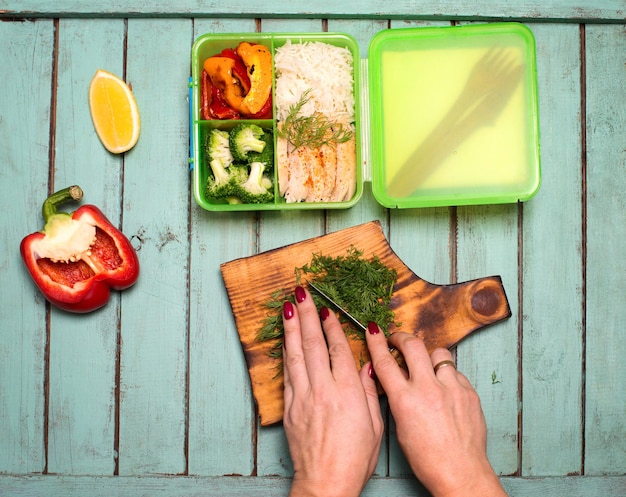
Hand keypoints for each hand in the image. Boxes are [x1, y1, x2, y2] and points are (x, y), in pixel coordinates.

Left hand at [282, 286, 383, 496]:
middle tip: (301, 293)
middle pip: (314, 344)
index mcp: (348, 393)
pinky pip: (287, 373)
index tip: (327, 309)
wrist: (325, 483)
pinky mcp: (290, 407)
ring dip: (292, 328)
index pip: (338, 350)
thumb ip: (370, 393)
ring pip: (296, 354)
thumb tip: (369, 367)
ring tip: (288, 306)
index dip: (332, 326)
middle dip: (307, 315)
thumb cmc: (355, 459)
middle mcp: (323, 389)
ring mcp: (303, 397)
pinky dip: (286, 352)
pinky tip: (286, 340)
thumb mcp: (374, 426)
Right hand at [365, 325, 507, 496]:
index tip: (373, 331)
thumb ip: (397, 397)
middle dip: (401, 337)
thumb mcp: (400, 427)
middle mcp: (428, 389)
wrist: (460, 473)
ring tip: (427, 369)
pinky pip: (455, 372)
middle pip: (412, 345)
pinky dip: (447, 376)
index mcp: (405, 400)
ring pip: (438, 354)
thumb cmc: (427, 458)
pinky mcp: (469, 392)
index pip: (385, 361)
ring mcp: (451, 388)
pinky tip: (445, 391)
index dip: (376, 342)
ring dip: (429, 358)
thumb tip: (395, 376)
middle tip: (397, 340)